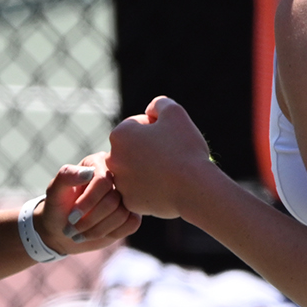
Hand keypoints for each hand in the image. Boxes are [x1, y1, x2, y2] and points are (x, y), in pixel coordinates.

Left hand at [33, 154, 140, 253]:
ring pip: (123, 214)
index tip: (71, 217)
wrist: (63, 230)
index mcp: (98, 163)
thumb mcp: (54, 192)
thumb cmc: (58, 207)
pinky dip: (112, 233)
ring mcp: (127, 195)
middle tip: (72, 229)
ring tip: (81, 232)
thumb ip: (65, 176)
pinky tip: (98, 232)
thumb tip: (89, 172)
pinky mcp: (133, 212)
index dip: (87, 202)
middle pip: (113, 200)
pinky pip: (132, 223)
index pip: (103, 181)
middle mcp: (117, 176)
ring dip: (98, 229)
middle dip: (90, 220)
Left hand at [106, 96, 213, 218]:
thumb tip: (151, 110)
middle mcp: (112, 160)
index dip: (156, 128)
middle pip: (132, 149)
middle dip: (148, 149)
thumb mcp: (175, 113)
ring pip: (135, 171)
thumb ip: (159, 104)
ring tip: (170, 171)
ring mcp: (120, 183)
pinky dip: (152, 189)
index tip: (170, 137)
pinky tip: (168, 187)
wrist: (194, 187)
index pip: (136, 126)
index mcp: (119, 135)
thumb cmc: (184, 147)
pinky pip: (141, 192)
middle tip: (171, 155)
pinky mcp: (130, 202)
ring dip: (148, 169)